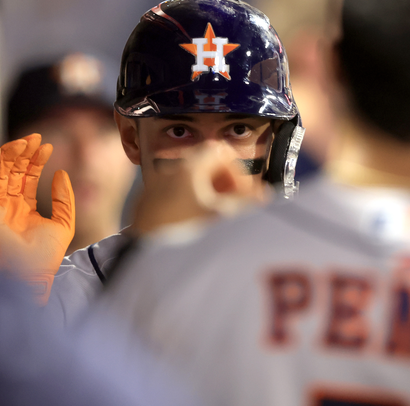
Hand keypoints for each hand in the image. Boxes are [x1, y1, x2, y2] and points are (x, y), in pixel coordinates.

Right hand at [0, 134, 74, 303]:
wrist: (34, 273)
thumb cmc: (47, 254)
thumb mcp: (64, 222)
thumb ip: (64, 198)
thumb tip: (62, 174)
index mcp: (23, 207)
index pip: (27, 177)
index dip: (36, 160)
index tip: (47, 146)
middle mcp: (7, 205)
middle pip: (12, 171)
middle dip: (22, 153)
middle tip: (35, 138)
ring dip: (8, 156)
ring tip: (23, 142)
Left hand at [130, 146, 267, 233]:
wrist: (148, 255)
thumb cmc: (184, 232)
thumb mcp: (221, 216)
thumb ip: (245, 203)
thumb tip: (262, 197)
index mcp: (190, 168)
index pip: (222, 153)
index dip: (238, 172)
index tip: (243, 192)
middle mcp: (170, 171)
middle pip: (205, 166)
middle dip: (224, 183)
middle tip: (232, 204)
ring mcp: (155, 187)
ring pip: (189, 181)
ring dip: (207, 194)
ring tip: (215, 218)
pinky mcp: (146, 204)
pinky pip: (172, 194)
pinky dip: (188, 202)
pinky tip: (193, 224)